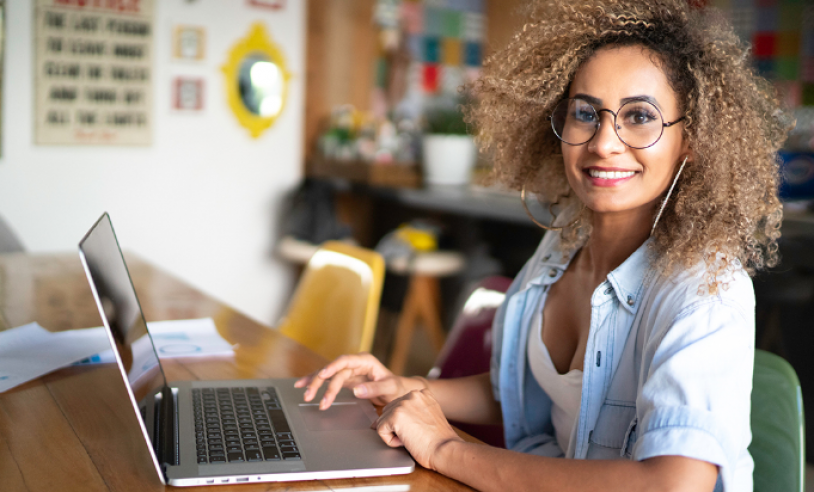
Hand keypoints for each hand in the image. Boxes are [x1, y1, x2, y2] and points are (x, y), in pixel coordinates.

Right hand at [294, 353, 423, 408]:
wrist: (400, 391)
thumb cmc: (397, 387)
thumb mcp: (390, 388)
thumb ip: (374, 389)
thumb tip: (357, 390)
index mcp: (365, 361)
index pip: (345, 361)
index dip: (333, 367)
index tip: (323, 375)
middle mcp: (355, 364)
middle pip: (333, 370)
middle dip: (321, 382)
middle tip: (311, 396)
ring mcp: (349, 371)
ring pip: (328, 375)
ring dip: (315, 384)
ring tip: (305, 395)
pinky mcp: (346, 379)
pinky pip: (328, 380)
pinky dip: (316, 383)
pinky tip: (303, 385)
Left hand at [374, 389, 462, 470]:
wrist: (445, 450)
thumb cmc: (438, 440)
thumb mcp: (428, 417)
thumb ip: (411, 412)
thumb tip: (382, 418)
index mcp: (422, 393)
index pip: (399, 405)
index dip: (403, 422)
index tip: (417, 430)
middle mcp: (412, 394)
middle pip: (388, 411)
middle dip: (396, 427)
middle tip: (415, 435)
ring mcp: (403, 404)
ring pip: (383, 420)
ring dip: (394, 433)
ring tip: (412, 438)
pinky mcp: (395, 416)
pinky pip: (380, 430)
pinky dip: (390, 441)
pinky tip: (406, 441)